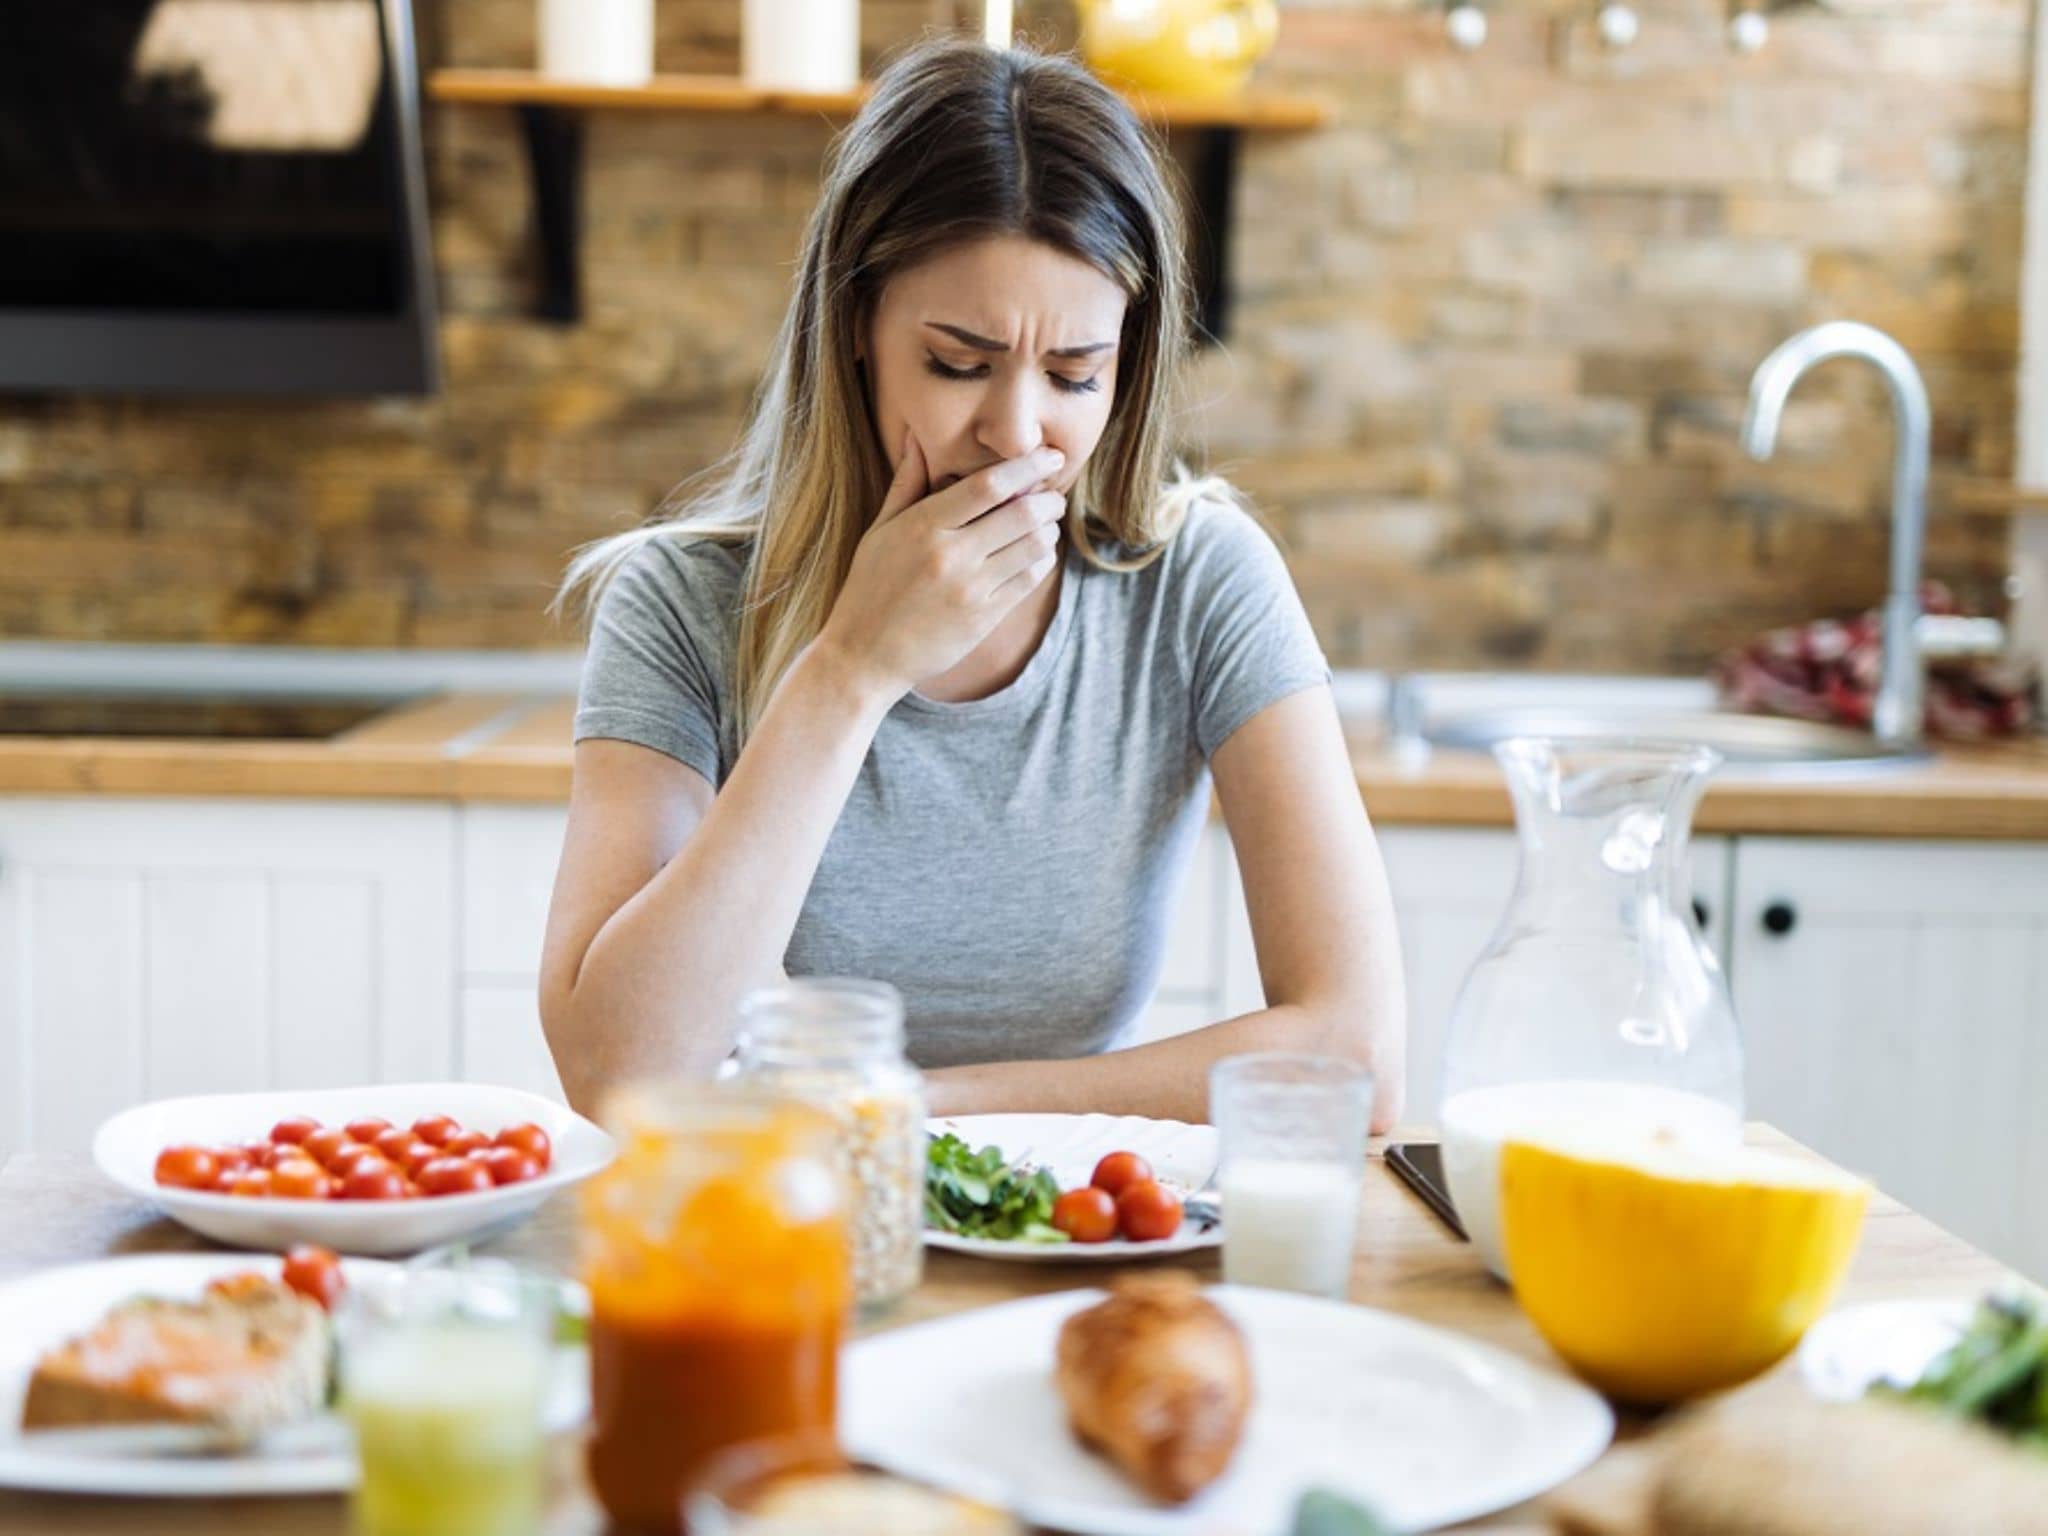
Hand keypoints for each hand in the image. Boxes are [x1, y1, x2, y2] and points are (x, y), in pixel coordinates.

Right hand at [814, 431, 1066, 704]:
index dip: (1027, 465)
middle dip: (1048, 499)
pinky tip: (1036, 554)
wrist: (864, 656)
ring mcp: (969, 590)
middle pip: (1021, 513)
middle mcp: (950, 555)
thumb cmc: (868, 588)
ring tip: (1046, 524)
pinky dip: (1041, 561)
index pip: (988, 485)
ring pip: (1033, 547)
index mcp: (923, 526)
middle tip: (1053, 495)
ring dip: (1048, 530)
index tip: (1050, 455)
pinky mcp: (983, 619)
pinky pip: (1028, 581)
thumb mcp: (879, 532)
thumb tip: (916, 436)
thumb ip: (905, 484)